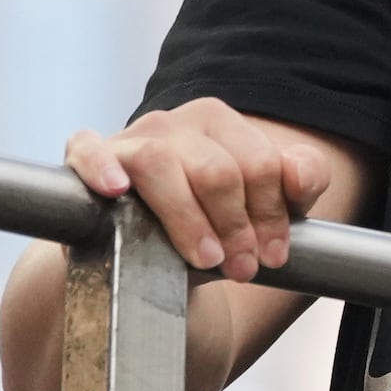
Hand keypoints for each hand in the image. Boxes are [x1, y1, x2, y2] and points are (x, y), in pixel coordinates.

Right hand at [63, 97, 337, 282]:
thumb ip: (303, 179)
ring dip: (188, 220)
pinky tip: (117, 189)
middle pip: (217, 170)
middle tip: (242, 268)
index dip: (271, 216)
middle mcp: (175, 124)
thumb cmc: (209, 224)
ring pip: (161, 164)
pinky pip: (88, 150)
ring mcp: (130, 138)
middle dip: (235, 226)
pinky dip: (101, 166)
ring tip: (206, 259)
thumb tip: (299, 176)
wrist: (144, 256)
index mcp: (219, 123)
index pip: (260, 164)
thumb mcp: (267, 204)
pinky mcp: (87, 159)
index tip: (272, 256)